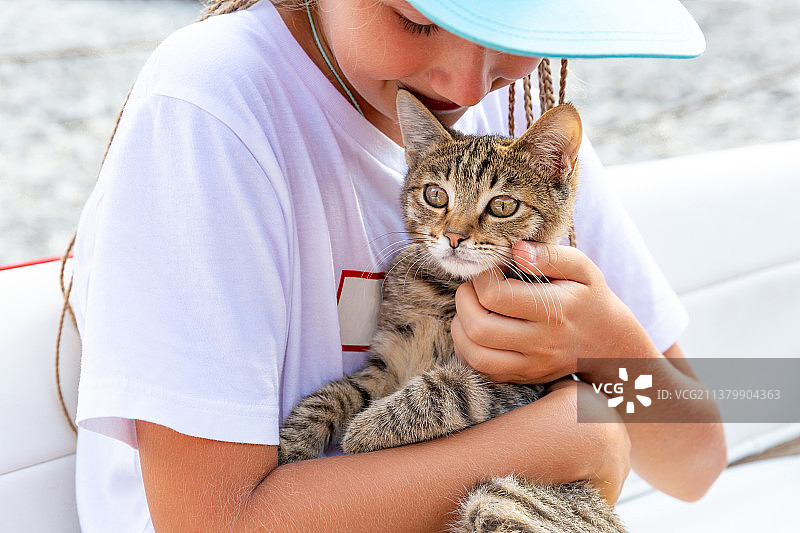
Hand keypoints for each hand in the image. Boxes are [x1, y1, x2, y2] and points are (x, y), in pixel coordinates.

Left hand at [452, 241, 653, 383]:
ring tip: (471, 308)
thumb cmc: (589, 298)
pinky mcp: (522, 377)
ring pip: (475, 354)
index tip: (491, 270)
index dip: (482, 277)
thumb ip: (550, 255)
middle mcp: (542, 342)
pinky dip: (467, 349)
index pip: (496, 296)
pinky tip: (474, 330)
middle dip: (465, 300)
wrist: (609, 344)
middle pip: (479, 327)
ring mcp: (531, 364)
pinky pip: (480, 370)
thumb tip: (517, 250)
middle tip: (473, 288)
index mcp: (555, 310)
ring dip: (461, 327)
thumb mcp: (582, 268)